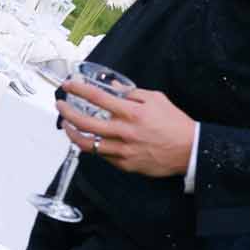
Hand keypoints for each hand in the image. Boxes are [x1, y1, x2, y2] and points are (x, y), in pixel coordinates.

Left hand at [56, 76, 192, 178]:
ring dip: (72, 133)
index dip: (78, 89)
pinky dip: (94, 146)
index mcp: (132, 112)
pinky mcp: (125, 165)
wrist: (190, 150)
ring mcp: (123, 150)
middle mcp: (124, 132)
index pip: (97, 97)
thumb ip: (132, 93)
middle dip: (67, 112)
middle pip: (85, 122)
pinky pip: (103, 156)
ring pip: (88, 143)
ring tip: (67, 125)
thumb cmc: (175, 123)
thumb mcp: (156, 99)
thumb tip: (113, 87)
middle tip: (60, 105)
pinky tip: (90, 139)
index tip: (68, 85)